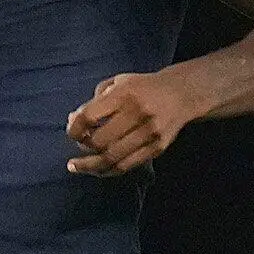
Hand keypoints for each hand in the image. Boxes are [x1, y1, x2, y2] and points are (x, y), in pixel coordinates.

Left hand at [66, 70, 198, 174]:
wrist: (182, 94)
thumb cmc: (143, 87)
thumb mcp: (118, 83)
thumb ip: (95, 100)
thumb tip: (73, 121)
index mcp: (124, 94)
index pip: (90, 116)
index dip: (75, 128)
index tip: (71, 132)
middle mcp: (137, 113)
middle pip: (100, 141)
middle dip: (84, 146)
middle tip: (80, 144)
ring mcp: (149, 133)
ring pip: (112, 158)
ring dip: (90, 165)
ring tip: (76, 167)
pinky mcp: (157, 147)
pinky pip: (127, 165)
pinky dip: (108, 170)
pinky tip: (97, 169)